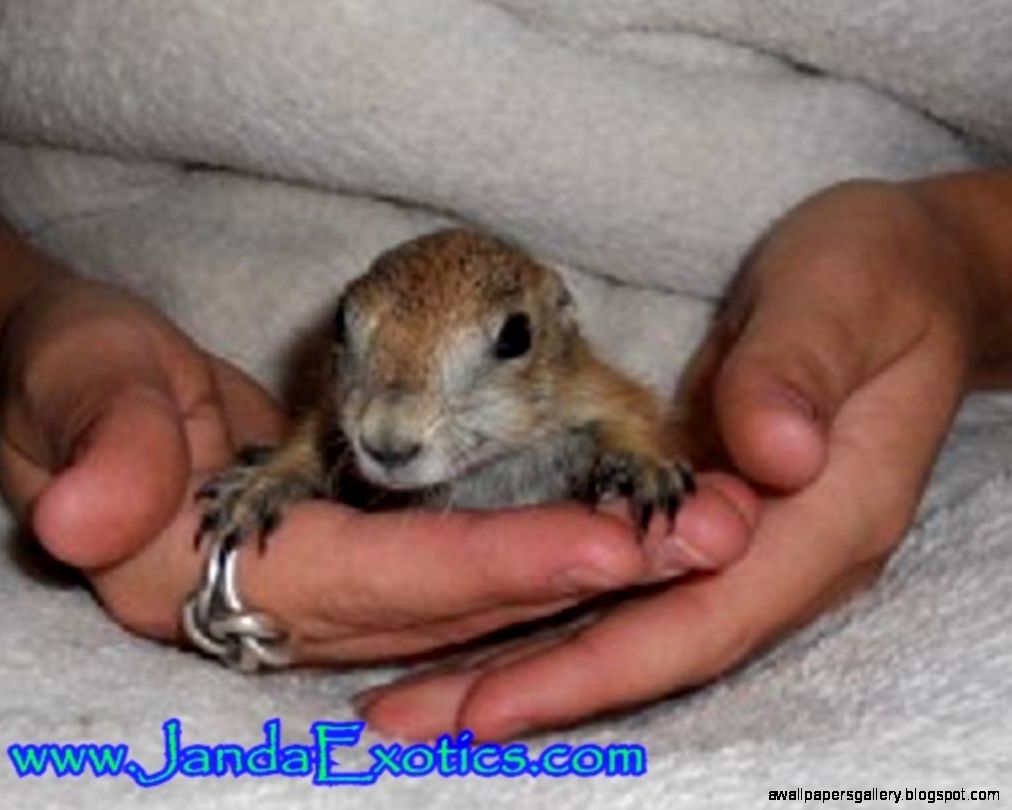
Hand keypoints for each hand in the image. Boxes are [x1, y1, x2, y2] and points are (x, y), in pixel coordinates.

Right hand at [0, 273, 753, 659]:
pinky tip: (607, 535)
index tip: (608, 543)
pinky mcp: (350, 561)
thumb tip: (94, 522)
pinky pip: (453, 576)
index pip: (381, 578)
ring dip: (573, 577)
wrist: (81, 388)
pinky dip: (532, 558)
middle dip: (572, 582)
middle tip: (689, 548)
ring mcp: (320, 592)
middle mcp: (280, 606)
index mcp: (212, 572)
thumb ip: (98, 441)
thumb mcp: (69, 380)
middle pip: (449, 609)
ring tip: (678, 545)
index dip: (494, 565)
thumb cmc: (70, 370)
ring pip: (466, 604)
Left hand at [355, 180, 977, 739]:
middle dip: (534, 691)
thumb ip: (800, 371)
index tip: (491, 705)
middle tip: (413, 722)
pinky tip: (489, 626)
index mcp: (828, 519)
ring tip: (424, 699)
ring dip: (531, 665)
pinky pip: (630, 582)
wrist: (906, 279)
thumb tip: (777, 455)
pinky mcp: (714, 515)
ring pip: (633, 624)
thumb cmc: (877, 280)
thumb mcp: (841, 301)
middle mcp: (784, 554)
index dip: (598, 669)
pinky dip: (558, 610)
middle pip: (651, 649)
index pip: (702, 621)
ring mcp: (748, 540)